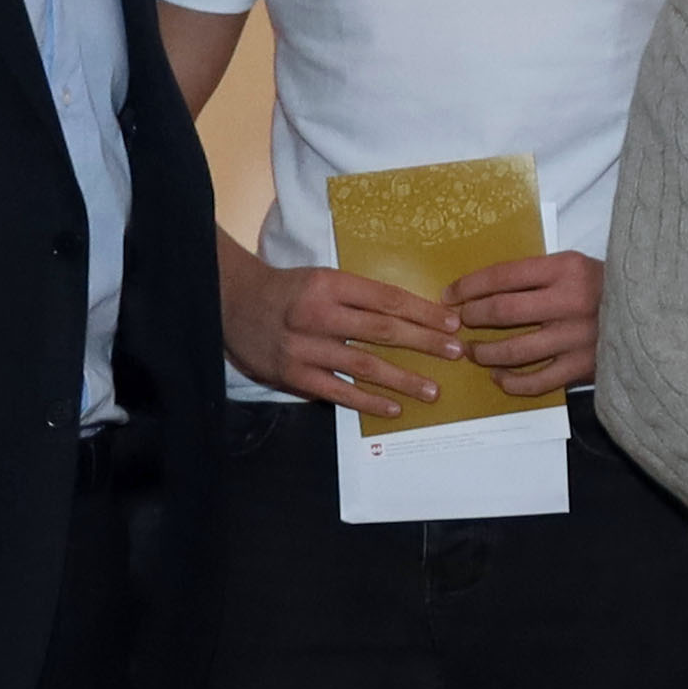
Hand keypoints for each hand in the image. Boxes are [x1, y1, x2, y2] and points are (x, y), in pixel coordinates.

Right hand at [226, 254, 455, 417]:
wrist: (232, 304)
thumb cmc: (289, 291)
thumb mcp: (323, 279)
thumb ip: (360, 296)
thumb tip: (414, 315)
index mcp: (330, 284)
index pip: (387, 299)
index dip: (423, 312)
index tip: (452, 323)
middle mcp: (319, 314)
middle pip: (382, 330)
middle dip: (424, 343)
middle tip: (456, 354)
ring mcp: (305, 347)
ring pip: (364, 365)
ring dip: (403, 380)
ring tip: (433, 391)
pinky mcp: (294, 375)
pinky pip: (338, 391)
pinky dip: (368, 401)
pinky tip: (394, 409)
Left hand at [453, 250, 599, 396]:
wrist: (654, 316)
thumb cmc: (605, 289)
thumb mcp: (575, 267)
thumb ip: (538, 275)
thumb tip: (484, 289)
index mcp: (566, 269)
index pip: (503, 275)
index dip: (469, 286)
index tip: (450, 295)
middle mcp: (570, 302)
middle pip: (502, 311)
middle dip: (472, 318)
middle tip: (461, 323)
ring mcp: (577, 337)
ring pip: (514, 350)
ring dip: (485, 353)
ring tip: (474, 352)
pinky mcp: (583, 366)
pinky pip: (536, 381)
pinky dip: (512, 382)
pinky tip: (500, 378)